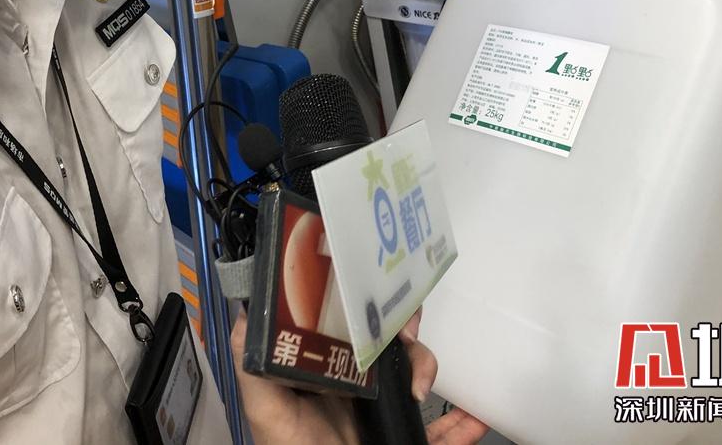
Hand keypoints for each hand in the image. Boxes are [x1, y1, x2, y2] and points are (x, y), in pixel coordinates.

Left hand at [230, 309, 488, 444]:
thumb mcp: (268, 414)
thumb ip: (254, 371)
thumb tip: (245, 318)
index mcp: (322, 369)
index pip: (344, 323)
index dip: (361, 302)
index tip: (376, 291)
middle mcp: (354, 383)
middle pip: (387, 341)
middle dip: (404, 329)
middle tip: (408, 335)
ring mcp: (383, 411)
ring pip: (415, 372)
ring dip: (428, 366)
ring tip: (423, 385)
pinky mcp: (407, 439)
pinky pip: (443, 431)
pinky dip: (463, 424)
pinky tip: (476, 421)